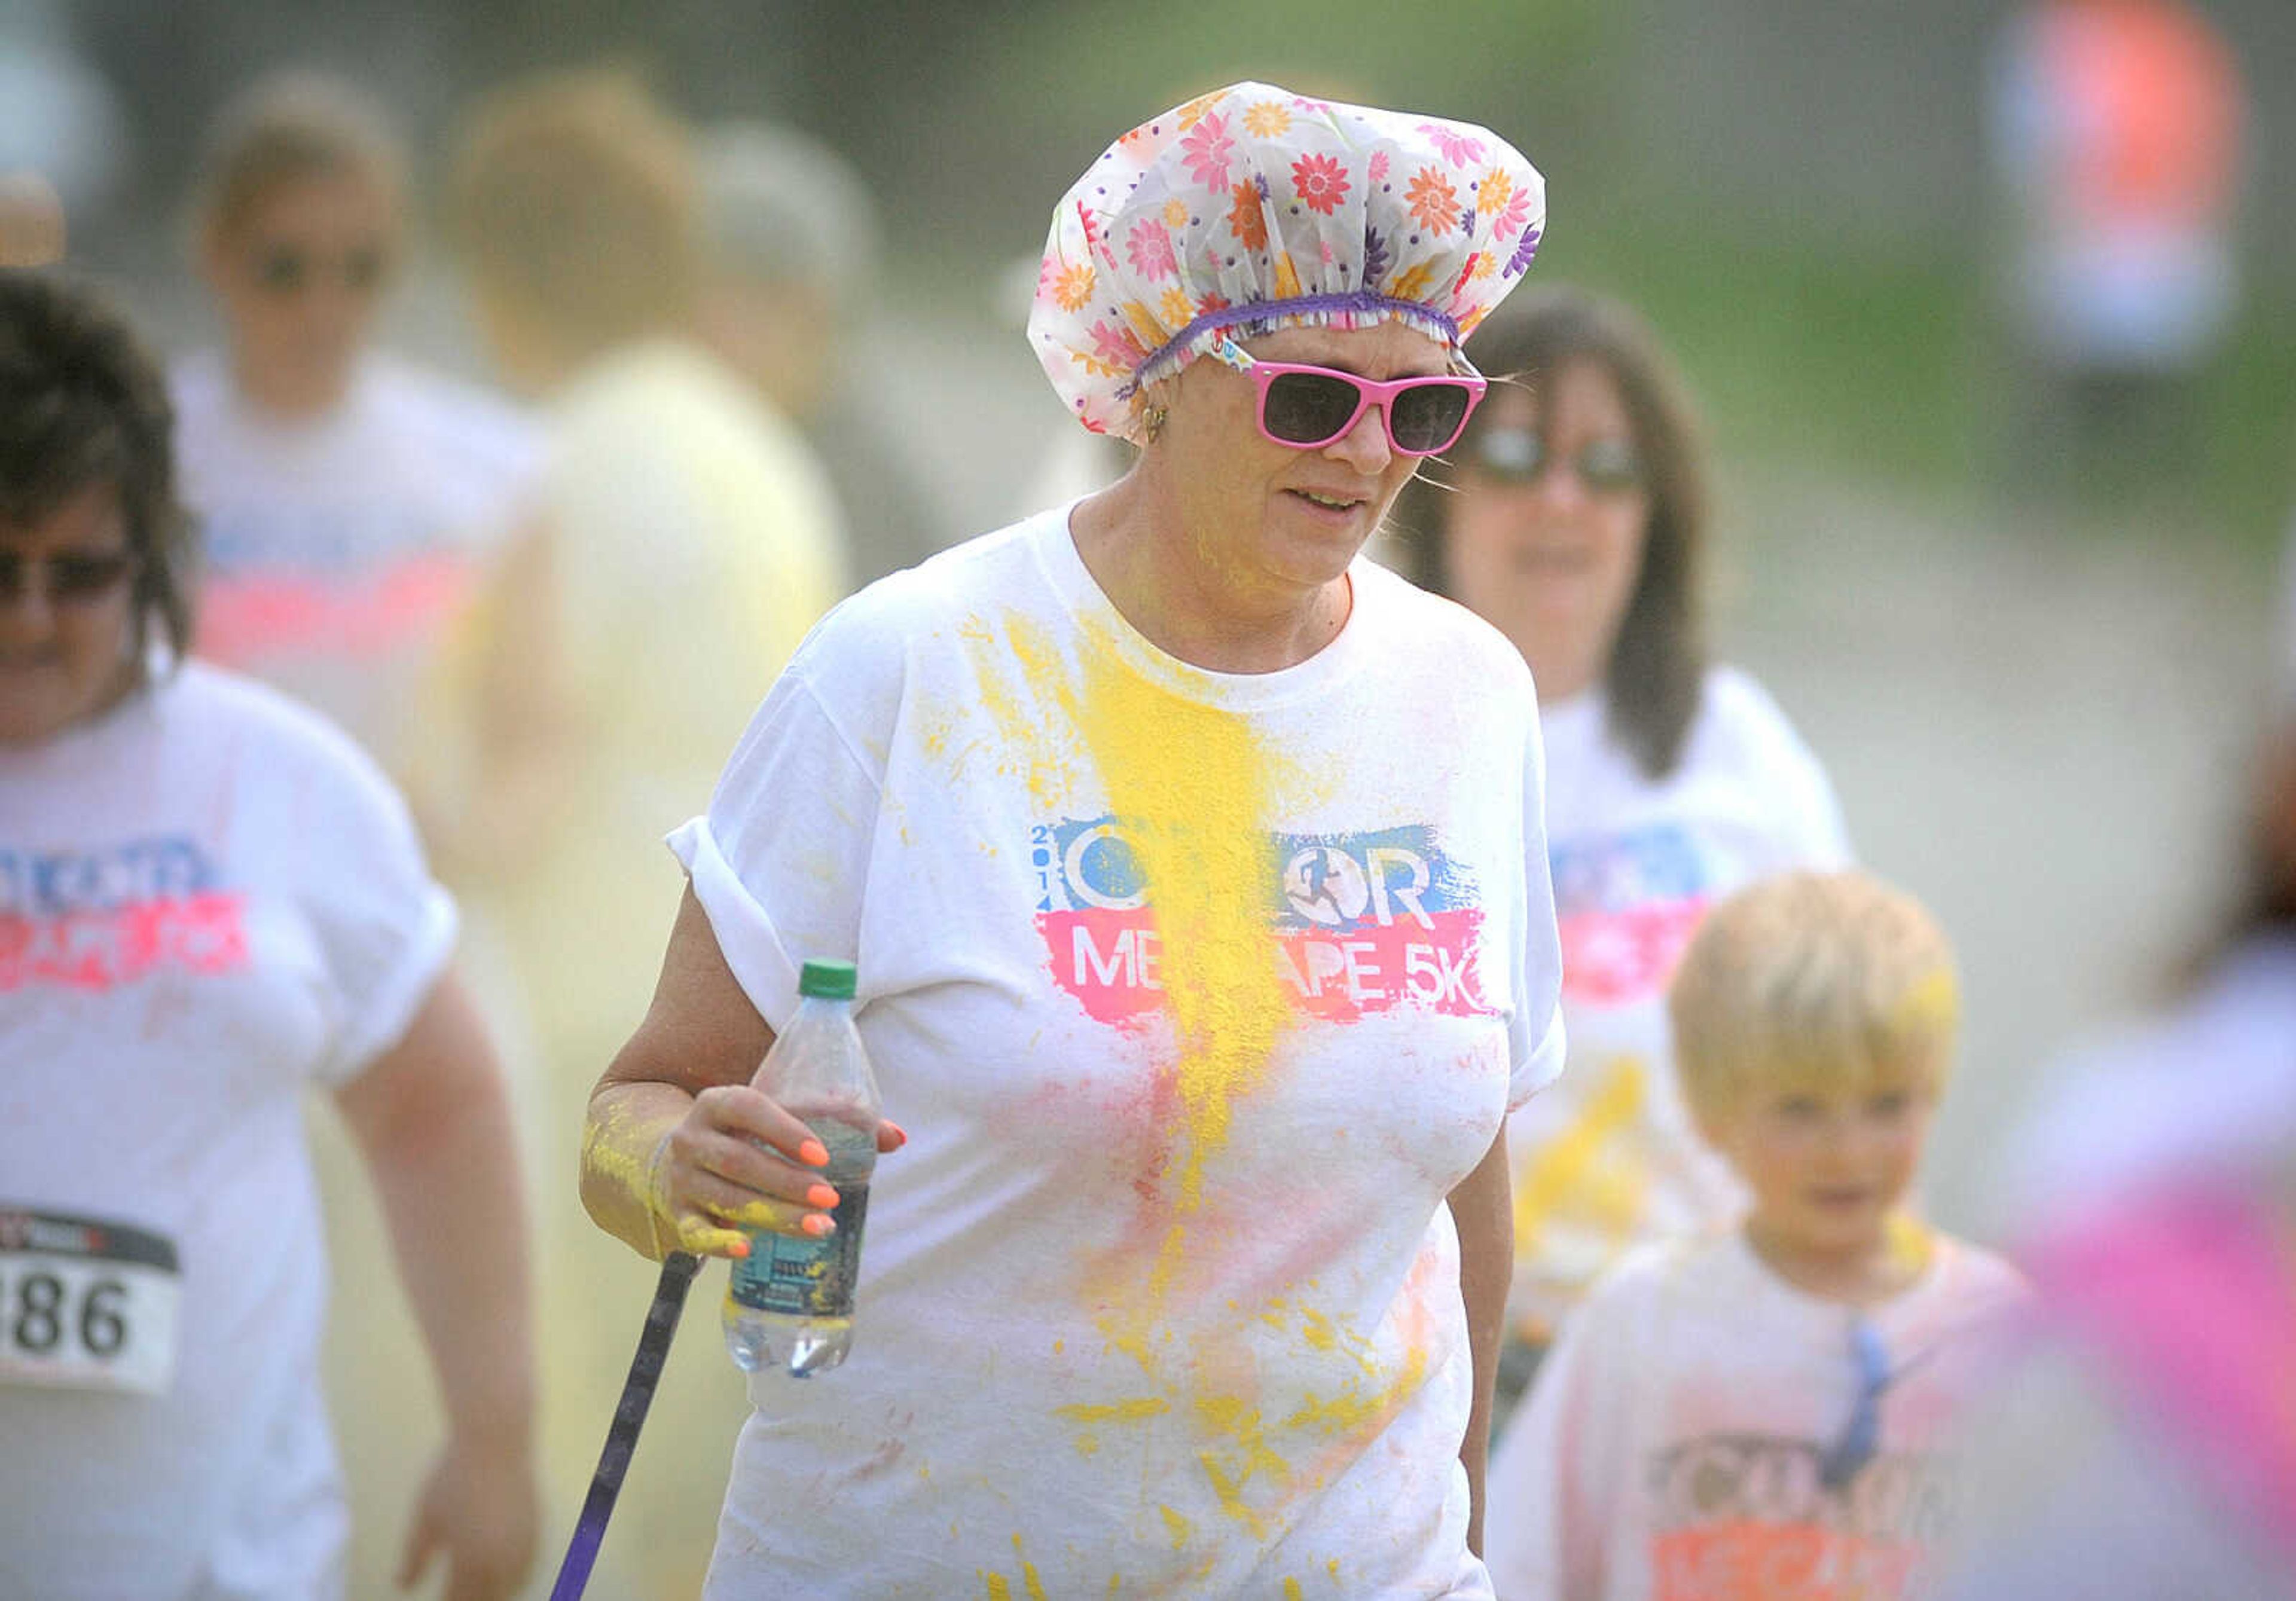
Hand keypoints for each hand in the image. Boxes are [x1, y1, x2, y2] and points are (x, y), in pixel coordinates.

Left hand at [395, 1434, 536, 1600]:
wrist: (495, 1441)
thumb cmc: (451, 1476)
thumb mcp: (425, 1517)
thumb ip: (414, 1556)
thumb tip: (402, 1585)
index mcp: (470, 1560)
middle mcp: (501, 1559)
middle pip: (489, 1600)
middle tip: (457, 1595)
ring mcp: (523, 1544)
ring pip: (512, 1588)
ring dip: (496, 1594)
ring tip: (478, 1592)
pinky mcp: (536, 1528)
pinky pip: (527, 1567)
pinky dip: (514, 1578)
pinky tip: (501, 1574)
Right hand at [647, 1085, 906, 1259]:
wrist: (670, 1162)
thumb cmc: (743, 1137)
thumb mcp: (774, 1121)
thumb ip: (833, 1123)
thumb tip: (898, 1137)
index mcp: (717, 1103)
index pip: (746, 1107)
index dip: (783, 1130)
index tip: (822, 1155)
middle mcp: (692, 1138)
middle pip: (739, 1161)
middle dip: (788, 1183)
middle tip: (829, 1200)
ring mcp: (682, 1179)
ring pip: (727, 1198)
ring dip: (774, 1215)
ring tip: (818, 1228)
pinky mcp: (678, 1215)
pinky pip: (696, 1233)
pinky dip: (719, 1243)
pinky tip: (748, 1249)